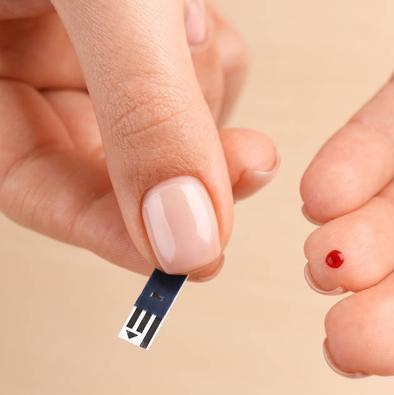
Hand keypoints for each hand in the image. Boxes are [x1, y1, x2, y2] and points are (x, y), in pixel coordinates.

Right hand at [0, 0, 277, 279]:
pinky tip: (201, 21)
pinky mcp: (141, 23)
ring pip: (164, 114)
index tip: (186, 258)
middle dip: (188, 165)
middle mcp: (35, 58)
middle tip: (249, 165)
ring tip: (191, 25)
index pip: (32, 185)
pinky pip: (188, 67)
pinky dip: (211, 54)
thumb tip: (183, 235)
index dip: (111, 232)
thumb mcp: (107, 1)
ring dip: (201, 89)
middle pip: (112, 158)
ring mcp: (89, 42)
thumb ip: (142, 110)